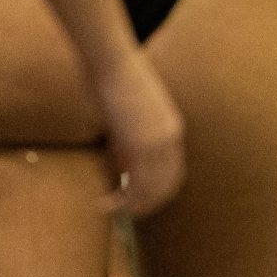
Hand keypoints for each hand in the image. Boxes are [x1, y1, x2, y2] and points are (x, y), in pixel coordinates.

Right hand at [94, 52, 185, 217]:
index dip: (156, 193)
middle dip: (145, 205)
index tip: (136, 203)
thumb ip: (131, 144)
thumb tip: (126, 169)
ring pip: (151, 190)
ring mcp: (158, 140)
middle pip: (167, 186)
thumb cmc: (113, 84)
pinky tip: (103, 203)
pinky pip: (137, 183)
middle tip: (121, 214)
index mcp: (172, 129)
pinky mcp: (140, 142)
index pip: (173, 173)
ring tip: (107, 209)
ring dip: (130, 206)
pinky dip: (121, 200)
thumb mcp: (129, 118)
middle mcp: (171, 137)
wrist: (111, 62)